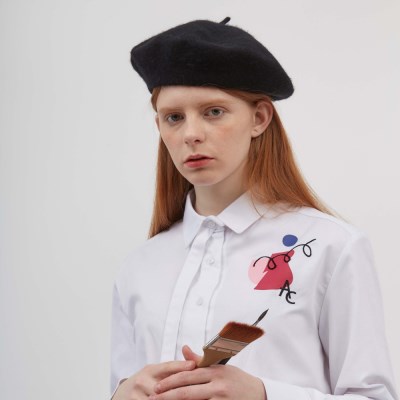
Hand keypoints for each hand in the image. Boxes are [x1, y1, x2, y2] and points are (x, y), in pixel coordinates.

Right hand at [112, 359, 195, 399]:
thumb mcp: (154, 373)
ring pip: (158, 399)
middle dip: (180, 390)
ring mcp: (136, 395)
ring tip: (190, 398)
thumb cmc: (145, 383)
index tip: (193, 365)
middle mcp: (142, 381)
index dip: (180, 366)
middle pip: (164, 386)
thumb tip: (194, 364)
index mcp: (150, 370)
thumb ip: (172, 370)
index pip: (167, 366)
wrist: (121, 394)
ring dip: (173, 399)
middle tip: (196, 390)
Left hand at [149, 346, 266, 399]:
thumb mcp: (220, 367)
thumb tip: (184, 349)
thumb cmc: (238, 381)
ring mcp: (221, 397)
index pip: (188, 375)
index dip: (171, 381)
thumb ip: (201, 360)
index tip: (158, 386)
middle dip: (168, 395)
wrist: (260, 394)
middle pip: (187, 390)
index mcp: (214, 371)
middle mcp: (217, 383)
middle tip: (154, 398)